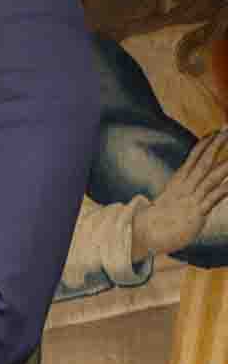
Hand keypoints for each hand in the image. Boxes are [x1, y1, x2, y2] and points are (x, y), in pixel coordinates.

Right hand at [133, 130, 227, 259]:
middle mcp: (185, 187)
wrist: (145, 234)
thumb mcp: (170, 202)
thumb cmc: (157, 221)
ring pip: (212, 176)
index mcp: (178, 182)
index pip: (193, 158)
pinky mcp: (197, 212)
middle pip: (203, 161)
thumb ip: (180, 193)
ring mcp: (191, 198)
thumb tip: (183, 188)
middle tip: (227, 129)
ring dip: (226, 163)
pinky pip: (214, 197)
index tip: (215, 131)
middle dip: (216, 145)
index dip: (204, 144)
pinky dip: (225, 187)